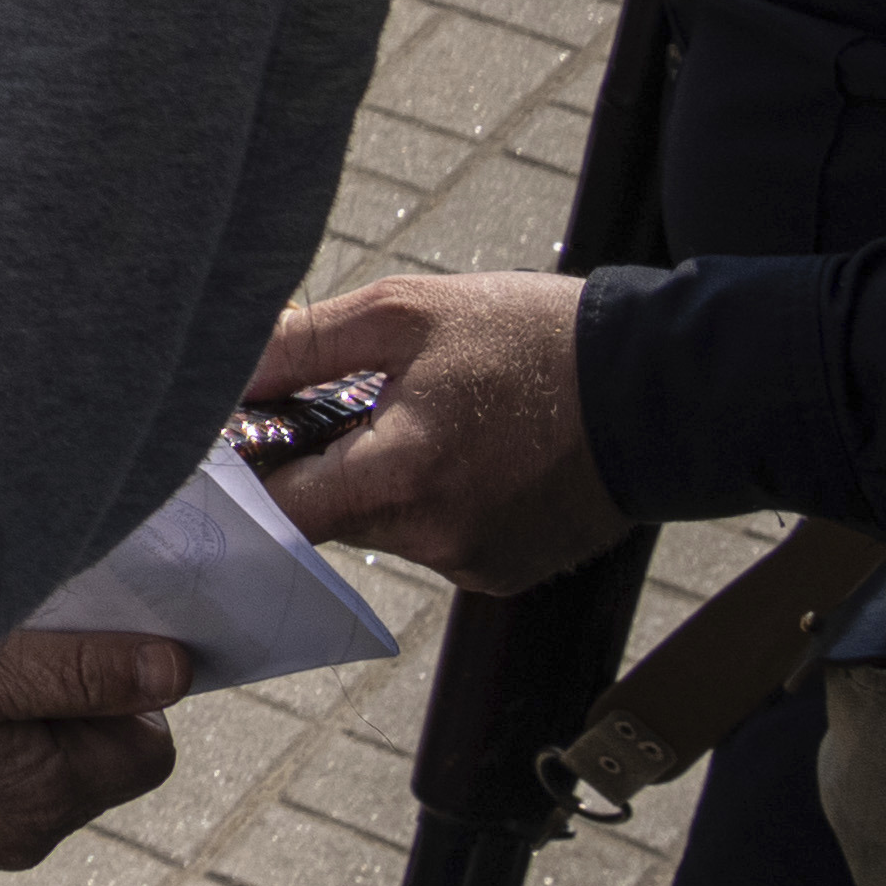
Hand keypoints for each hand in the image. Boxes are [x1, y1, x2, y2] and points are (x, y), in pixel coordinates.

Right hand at [0, 627, 183, 875]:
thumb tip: (176, 670)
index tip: (73, 652)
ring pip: (33, 777)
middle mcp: (23, 835)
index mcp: (51, 794)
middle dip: (64, 708)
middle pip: (88, 761)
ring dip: (12, 733)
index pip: (149, 747)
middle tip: (2, 660)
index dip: (125, 693)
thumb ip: (83, 672)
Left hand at [256, 271, 627, 593]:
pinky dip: (430, 498)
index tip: (242, 431)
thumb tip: (223, 370)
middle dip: (321, 461)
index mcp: (403, 477)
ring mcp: (476, 563)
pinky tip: (468, 446)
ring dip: (378, 477)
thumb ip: (302, 345)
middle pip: (326, 516)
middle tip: (348, 399)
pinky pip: (434, 539)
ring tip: (428, 413)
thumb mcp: (406, 314)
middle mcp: (436, 538)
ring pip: (381, 527)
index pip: (278, 507)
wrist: (662, 387)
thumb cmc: (537, 340)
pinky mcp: (507, 571)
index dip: (247, 469)